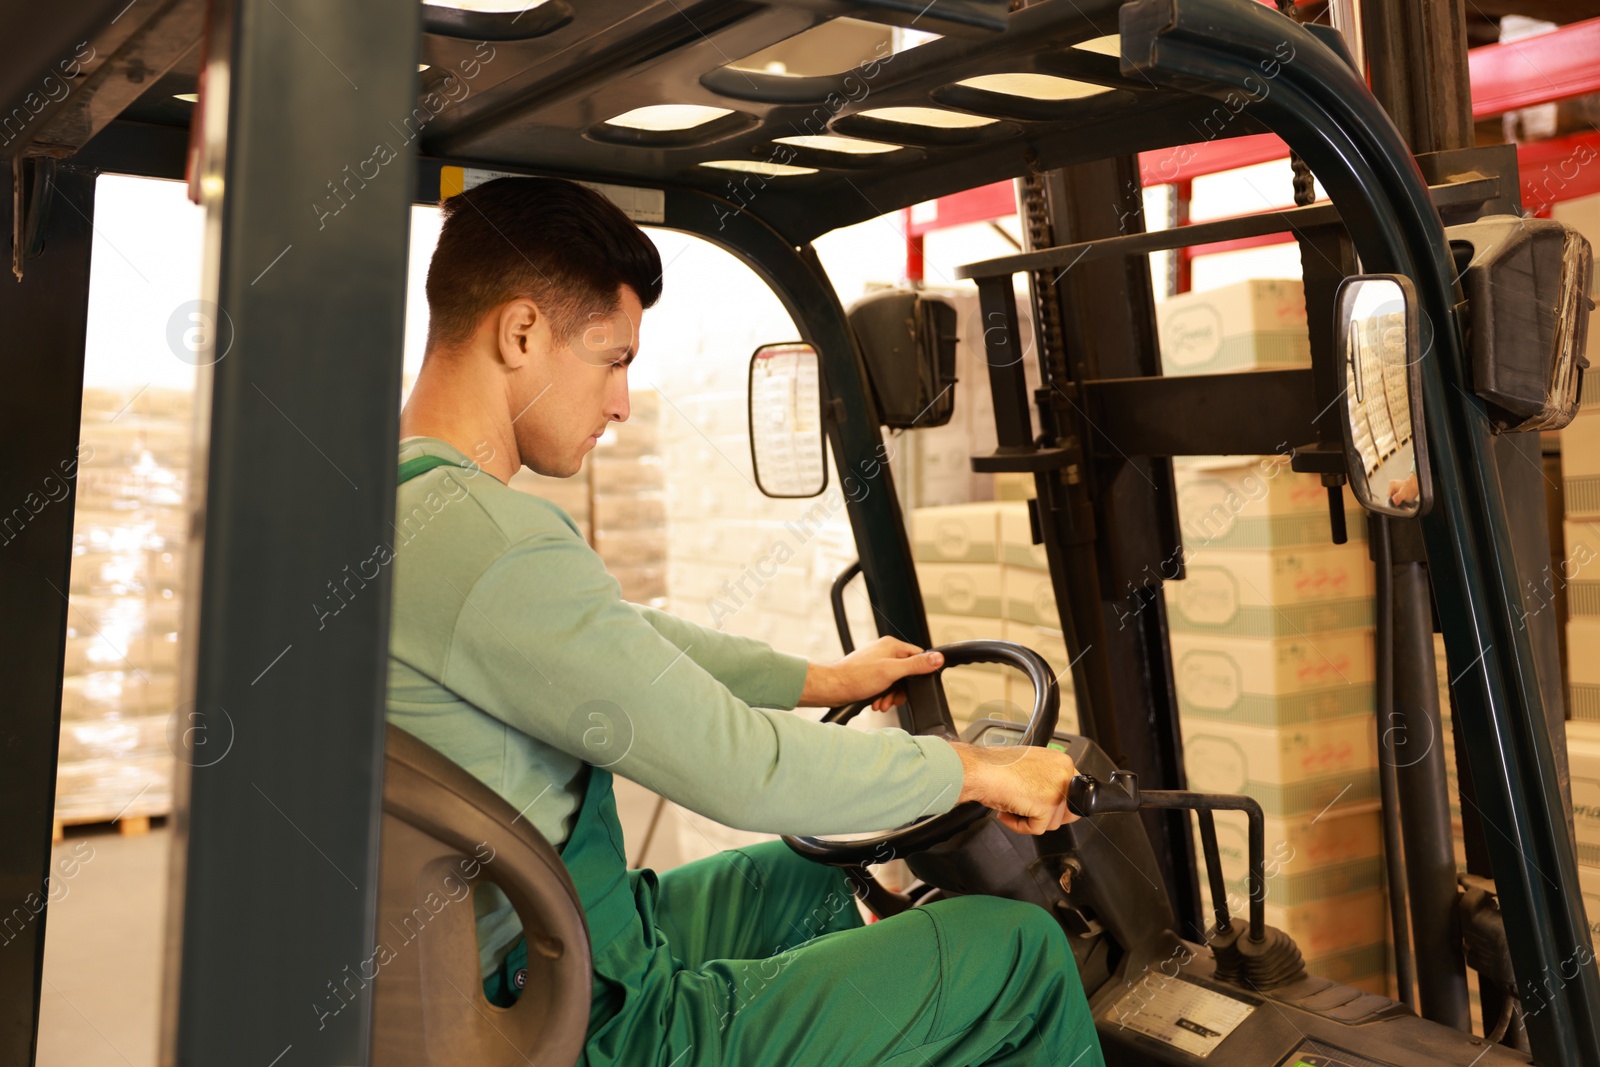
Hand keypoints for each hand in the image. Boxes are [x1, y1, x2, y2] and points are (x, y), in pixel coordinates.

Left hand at [799, 636, 944, 709]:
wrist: (832, 688)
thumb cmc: (856, 677)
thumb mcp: (892, 671)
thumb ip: (916, 665)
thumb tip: (938, 658)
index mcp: (892, 646)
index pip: (917, 656)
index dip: (919, 673)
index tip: (916, 686)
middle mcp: (884, 652)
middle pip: (906, 672)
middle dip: (901, 690)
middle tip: (894, 699)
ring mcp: (876, 663)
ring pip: (895, 681)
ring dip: (891, 695)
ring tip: (883, 703)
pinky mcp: (869, 674)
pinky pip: (884, 686)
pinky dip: (882, 696)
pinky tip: (877, 702)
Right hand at [950, 741, 1079, 834]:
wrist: (981, 770)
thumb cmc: (996, 766)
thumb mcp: (1029, 766)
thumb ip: (1045, 778)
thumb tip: (1050, 796)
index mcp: (1062, 762)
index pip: (1072, 792)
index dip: (1054, 804)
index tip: (1039, 804)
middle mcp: (1064, 773)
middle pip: (1067, 811)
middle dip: (1046, 815)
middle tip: (1027, 811)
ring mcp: (1057, 790)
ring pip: (1051, 822)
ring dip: (1029, 820)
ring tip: (1012, 808)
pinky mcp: (1047, 806)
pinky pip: (1037, 829)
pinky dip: (1019, 827)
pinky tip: (1007, 813)